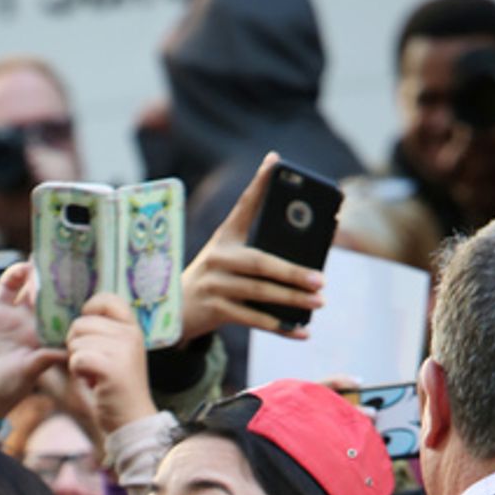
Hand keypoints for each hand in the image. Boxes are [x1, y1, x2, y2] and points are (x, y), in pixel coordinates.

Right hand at [0, 263, 64, 421]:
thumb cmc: (6, 389)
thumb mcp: (29, 372)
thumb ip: (47, 358)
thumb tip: (71, 351)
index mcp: (35, 331)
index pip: (50, 305)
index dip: (58, 290)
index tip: (68, 275)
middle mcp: (18, 320)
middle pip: (30, 289)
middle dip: (38, 274)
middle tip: (47, 260)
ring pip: (7, 285)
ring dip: (14, 273)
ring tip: (23, 268)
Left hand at [66, 293, 156, 437]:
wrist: (131, 418)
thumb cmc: (117, 386)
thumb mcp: (117, 351)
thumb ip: (103, 332)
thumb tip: (76, 318)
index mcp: (132, 327)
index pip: (106, 299)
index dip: (88, 311)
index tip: (88, 332)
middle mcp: (130, 334)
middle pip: (81, 323)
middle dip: (76, 344)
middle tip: (90, 362)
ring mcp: (123, 350)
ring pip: (76, 342)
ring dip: (76, 360)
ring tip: (93, 373)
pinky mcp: (112, 368)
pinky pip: (77, 358)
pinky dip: (77, 372)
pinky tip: (91, 381)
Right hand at [181, 151, 325, 340]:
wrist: (174, 310)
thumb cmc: (215, 279)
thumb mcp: (230, 258)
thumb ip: (262, 252)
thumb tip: (309, 264)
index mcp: (225, 237)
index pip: (245, 206)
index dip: (259, 184)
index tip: (275, 162)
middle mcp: (218, 256)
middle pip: (260, 262)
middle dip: (292, 272)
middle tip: (321, 279)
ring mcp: (214, 284)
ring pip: (259, 292)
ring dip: (291, 299)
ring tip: (318, 301)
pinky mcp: (213, 309)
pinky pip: (252, 318)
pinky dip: (279, 327)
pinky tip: (302, 331)